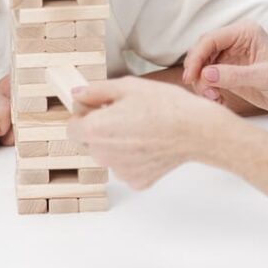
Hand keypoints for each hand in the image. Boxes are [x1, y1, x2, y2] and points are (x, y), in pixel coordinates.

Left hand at [67, 77, 232, 189]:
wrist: (195, 129)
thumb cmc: (164, 105)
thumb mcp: (127, 86)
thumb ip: (96, 91)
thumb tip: (77, 95)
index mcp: (96, 129)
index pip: (72, 127)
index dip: (84, 116)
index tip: (100, 109)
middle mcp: (103, 155)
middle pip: (91, 142)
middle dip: (102, 130)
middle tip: (128, 116)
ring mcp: (120, 171)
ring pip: (110, 156)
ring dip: (118, 145)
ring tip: (142, 129)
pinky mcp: (137, 181)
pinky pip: (127, 167)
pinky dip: (135, 158)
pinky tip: (150, 144)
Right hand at [182, 20, 267, 114]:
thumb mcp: (266, 78)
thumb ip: (235, 75)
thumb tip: (205, 74)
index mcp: (244, 33)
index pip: (210, 40)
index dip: (197, 57)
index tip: (192, 77)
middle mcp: (235, 42)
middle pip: (202, 52)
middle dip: (198, 72)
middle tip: (204, 92)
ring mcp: (231, 57)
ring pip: (202, 66)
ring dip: (202, 83)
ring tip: (214, 98)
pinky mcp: (230, 73)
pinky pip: (208, 78)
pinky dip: (208, 90)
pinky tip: (218, 100)